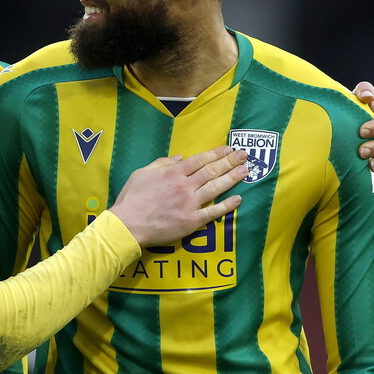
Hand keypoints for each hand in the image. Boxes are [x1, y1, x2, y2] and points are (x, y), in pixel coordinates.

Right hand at [110, 146, 246, 246]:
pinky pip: (213, 212)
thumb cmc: (131, 199)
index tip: (229, 149)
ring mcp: (189, 204)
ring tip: (245, 171)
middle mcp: (184, 186)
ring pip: (216, 188)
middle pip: (212, 170)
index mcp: (173, 173)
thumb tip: (180, 158)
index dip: (216, 153)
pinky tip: (238, 199)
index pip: (200, 160)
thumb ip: (161, 163)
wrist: (127, 224)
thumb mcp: (142, 173)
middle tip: (245, 155)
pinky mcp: (191, 221)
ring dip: (232, 178)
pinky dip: (226, 205)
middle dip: (230, 161)